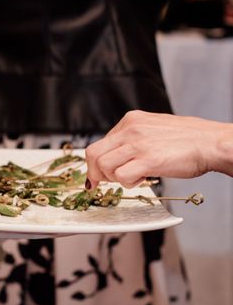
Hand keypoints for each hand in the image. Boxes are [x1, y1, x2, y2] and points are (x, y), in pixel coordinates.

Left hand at [85, 110, 232, 187]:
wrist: (212, 142)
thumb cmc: (188, 140)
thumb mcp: (153, 129)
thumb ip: (132, 139)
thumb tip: (114, 156)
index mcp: (131, 120)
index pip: (98, 144)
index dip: (95, 164)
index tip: (97, 176)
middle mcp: (131, 129)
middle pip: (93, 154)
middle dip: (97, 173)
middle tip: (110, 180)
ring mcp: (138, 144)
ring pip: (104, 166)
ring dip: (114, 178)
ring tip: (133, 177)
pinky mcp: (148, 159)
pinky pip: (121, 176)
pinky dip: (128, 183)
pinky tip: (142, 179)